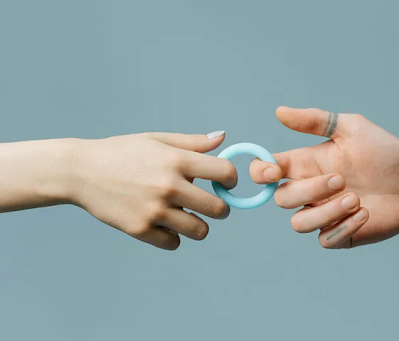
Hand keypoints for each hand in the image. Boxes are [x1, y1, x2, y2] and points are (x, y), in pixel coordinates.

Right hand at [66, 131, 277, 249]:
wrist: (81, 171)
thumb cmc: (122, 152)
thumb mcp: (156, 140)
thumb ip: (192, 142)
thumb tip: (222, 138)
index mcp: (176, 160)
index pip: (225, 173)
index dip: (231, 179)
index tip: (225, 183)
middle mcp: (169, 186)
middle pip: (219, 209)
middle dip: (220, 208)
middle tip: (209, 205)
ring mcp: (155, 211)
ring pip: (200, 231)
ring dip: (198, 225)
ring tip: (185, 215)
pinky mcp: (140, 229)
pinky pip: (173, 243)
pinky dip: (173, 236)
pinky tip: (164, 224)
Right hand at [251, 107, 398, 248]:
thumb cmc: (384, 152)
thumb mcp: (351, 128)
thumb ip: (316, 120)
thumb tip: (279, 112)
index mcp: (305, 165)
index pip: (267, 172)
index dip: (261, 173)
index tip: (276, 171)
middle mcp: (310, 191)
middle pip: (283, 199)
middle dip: (310, 190)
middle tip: (342, 179)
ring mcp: (324, 214)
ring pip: (299, 223)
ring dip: (325, 212)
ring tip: (356, 199)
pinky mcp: (341, 234)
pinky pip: (325, 239)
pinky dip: (342, 228)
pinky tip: (365, 214)